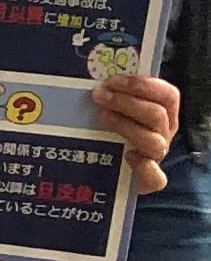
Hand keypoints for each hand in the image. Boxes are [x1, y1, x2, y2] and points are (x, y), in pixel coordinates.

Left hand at [94, 73, 180, 195]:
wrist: (108, 171)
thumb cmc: (108, 132)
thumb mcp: (113, 110)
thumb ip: (112, 96)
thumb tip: (94, 83)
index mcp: (162, 114)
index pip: (167, 95)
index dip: (143, 85)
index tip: (114, 80)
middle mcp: (162, 134)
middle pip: (156, 115)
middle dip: (126, 102)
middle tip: (99, 96)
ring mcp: (155, 156)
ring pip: (153, 141)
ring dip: (126, 126)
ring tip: (102, 117)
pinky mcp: (147, 180)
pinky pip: (155, 178)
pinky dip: (145, 169)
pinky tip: (129, 158)